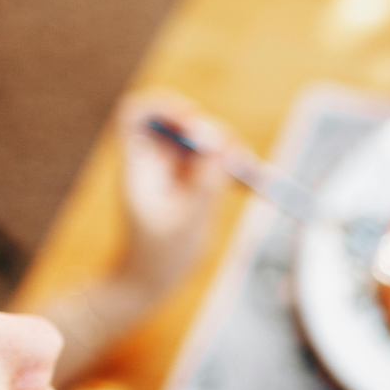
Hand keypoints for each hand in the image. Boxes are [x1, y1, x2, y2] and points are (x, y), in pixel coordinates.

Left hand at [114, 91, 229, 293]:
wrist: (148, 282)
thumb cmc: (160, 257)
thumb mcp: (188, 221)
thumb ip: (205, 180)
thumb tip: (220, 142)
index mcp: (140, 165)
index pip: (139, 114)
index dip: (167, 107)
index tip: (195, 120)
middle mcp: (154, 162)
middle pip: (181, 124)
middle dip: (212, 133)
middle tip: (237, 156)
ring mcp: (172, 172)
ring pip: (202, 142)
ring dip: (228, 151)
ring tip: (248, 173)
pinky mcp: (189, 184)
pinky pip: (212, 164)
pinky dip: (231, 168)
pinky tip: (249, 184)